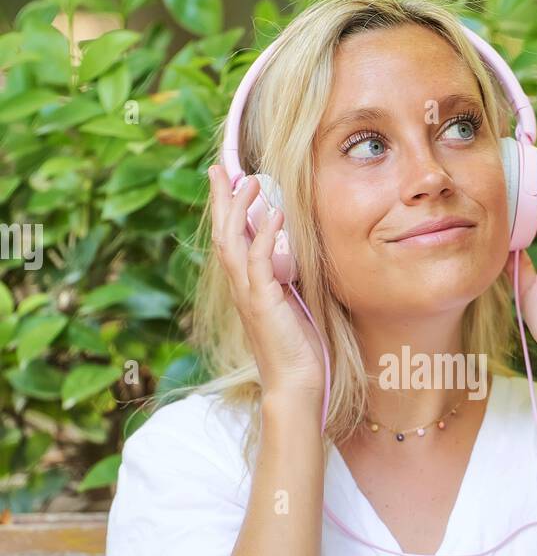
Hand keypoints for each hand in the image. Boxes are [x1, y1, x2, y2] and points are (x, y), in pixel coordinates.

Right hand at [208, 165, 325, 401]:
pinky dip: (264, 235)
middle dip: (221, 200)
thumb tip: (292, 253)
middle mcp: (242, 288)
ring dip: (239, 209)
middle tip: (220, 169)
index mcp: (247, 287)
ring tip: (251, 180)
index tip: (228, 181)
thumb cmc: (298, 351)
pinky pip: (258, 261)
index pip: (231, 240)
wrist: (295, 386)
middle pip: (222, 234)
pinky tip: (275, 213)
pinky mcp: (262, 303)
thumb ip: (288, 279)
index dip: (227, 210)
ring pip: (232, 243)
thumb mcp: (293, 305)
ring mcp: (249, 295)